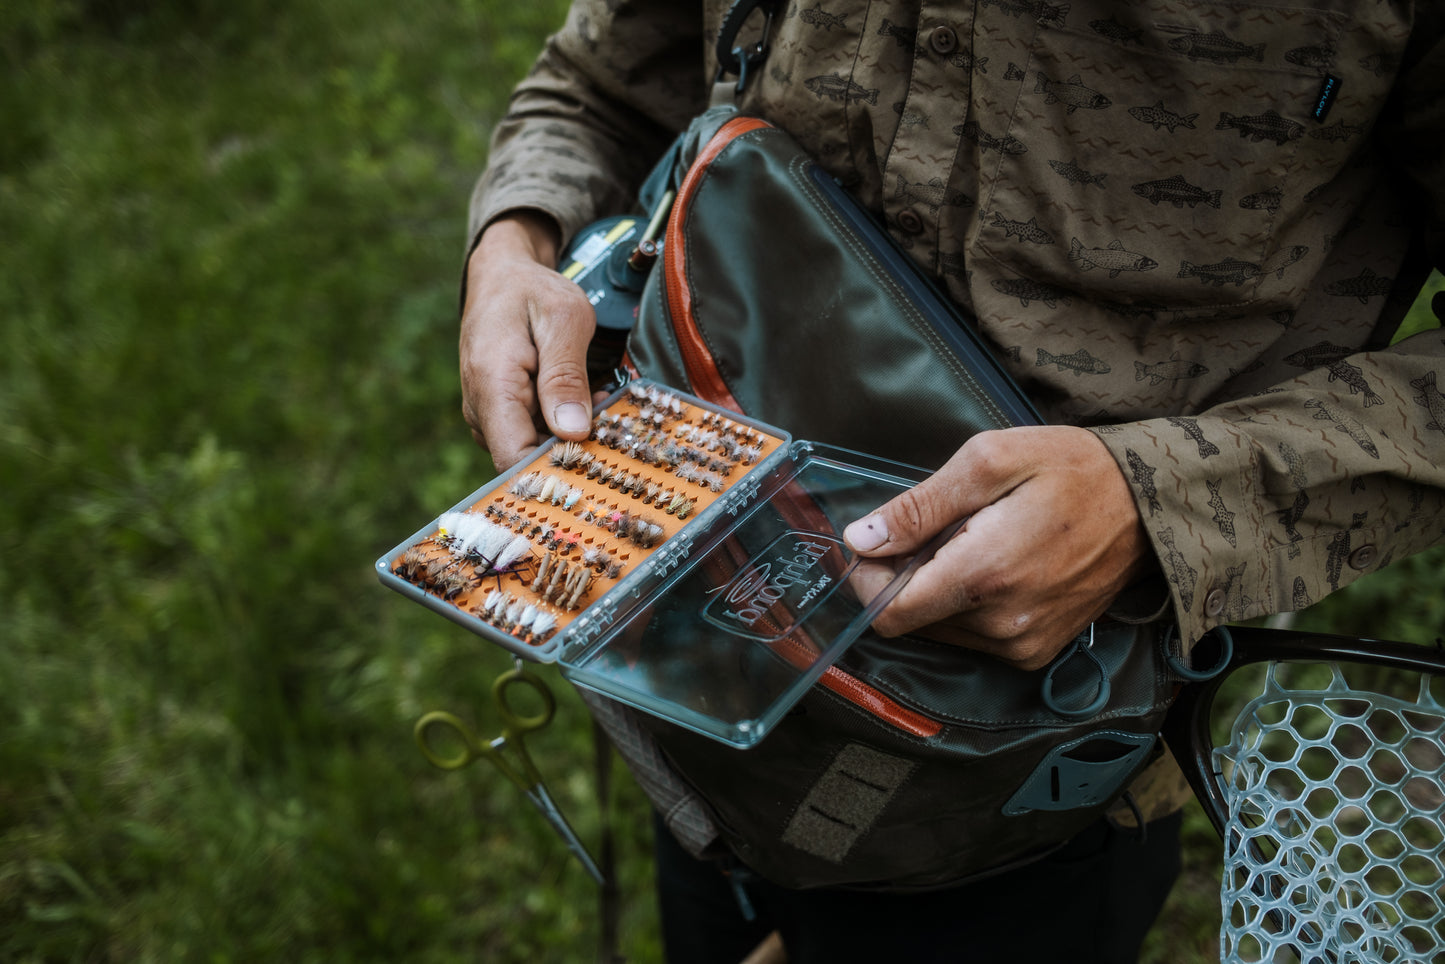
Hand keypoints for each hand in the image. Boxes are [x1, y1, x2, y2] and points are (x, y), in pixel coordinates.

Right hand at [459, 210, 597, 470]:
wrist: (502, 277)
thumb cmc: (533, 292)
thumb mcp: (563, 320)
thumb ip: (566, 376)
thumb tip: (573, 432)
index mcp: (492, 385)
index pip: (514, 458)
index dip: (555, 472)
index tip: (598, 463)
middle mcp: (481, 409)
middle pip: (525, 461)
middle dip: (573, 452)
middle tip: (614, 423)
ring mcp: (487, 415)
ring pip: (530, 451)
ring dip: (571, 437)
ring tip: (601, 400)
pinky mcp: (499, 415)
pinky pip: (530, 436)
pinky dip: (562, 426)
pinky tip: (585, 401)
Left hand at [842, 427, 1152, 670]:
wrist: (1150, 504)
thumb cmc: (1070, 470)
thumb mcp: (988, 461)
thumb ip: (919, 507)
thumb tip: (861, 539)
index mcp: (983, 576)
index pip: (889, 612)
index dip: (867, 580)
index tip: (872, 545)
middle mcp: (1001, 625)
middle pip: (912, 621)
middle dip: (904, 579)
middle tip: (931, 531)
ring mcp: (1022, 646)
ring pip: (941, 631)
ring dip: (937, 592)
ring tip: (970, 543)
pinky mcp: (1037, 652)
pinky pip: (975, 638)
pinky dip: (967, 606)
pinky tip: (994, 566)